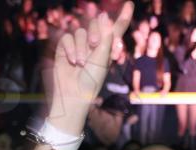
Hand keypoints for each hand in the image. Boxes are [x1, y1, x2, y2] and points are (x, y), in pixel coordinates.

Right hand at [48, 2, 132, 133]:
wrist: (74, 93)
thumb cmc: (91, 80)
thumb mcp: (102, 58)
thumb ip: (105, 36)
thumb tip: (104, 15)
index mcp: (107, 47)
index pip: (116, 28)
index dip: (123, 16)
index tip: (130, 3)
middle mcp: (94, 43)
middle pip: (96, 24)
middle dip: (95, 31)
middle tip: (94, 45)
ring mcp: (79, 45)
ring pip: (81, 31)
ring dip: (81, 46)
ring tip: (81, 63)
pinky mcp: (65, 48)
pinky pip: (67, 37)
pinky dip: (70, 48)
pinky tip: (72, 60)